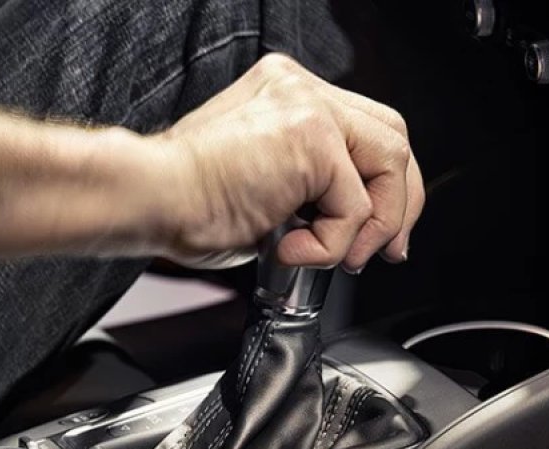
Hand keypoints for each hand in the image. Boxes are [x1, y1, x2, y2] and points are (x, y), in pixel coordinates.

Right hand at [154, 53, 423, 270]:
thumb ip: (309, 189)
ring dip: (371, 227)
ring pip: (389, 165)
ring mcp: (308, 107)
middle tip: (387, 250)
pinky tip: (290, 249)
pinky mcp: (310, 138)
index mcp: (287, 95)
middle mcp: (301, 90)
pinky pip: (354, 205)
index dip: (386, 185)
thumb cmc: (187, 203)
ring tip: (336, 257)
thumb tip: (350, 224)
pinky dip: (331, 244)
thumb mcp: (265, 187)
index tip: (381, 230)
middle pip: (391, 136)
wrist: (151, 199)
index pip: (366, 129)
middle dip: (398, 203)